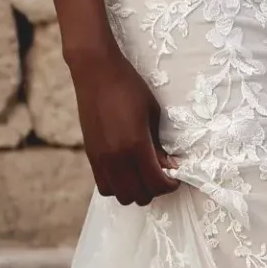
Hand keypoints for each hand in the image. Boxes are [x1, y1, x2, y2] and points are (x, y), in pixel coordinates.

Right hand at [68, 42, 180, 206]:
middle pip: (139, 195)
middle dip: (154, 189)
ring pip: (120, 195)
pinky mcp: (91, 155)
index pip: (155, 183)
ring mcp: (101, 158)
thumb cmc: (129, 86)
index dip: (169, 185)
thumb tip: (168, 166)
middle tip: (161, 175)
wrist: (96, 72)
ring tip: (143, 174)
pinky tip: (126, 170)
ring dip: (135, 190)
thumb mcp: (152, 113)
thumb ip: (159, 144)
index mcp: (136, 145)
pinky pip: (104, 185)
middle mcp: (116, 157)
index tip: (175, 177)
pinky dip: (118, 185)